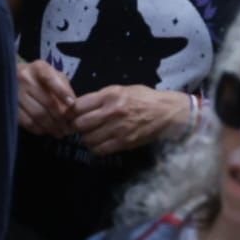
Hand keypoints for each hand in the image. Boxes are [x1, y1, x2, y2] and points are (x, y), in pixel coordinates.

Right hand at [18, 59, 76, 136]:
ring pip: (37, 114)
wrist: (13, 78)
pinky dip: (38, 128)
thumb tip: (72, 106)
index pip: (51, 79)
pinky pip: (26, 121)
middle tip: (69, 127)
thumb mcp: (54, 75)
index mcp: (39, 68)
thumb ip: (64, 88)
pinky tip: (46, 131)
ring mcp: (14, 93)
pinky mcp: (9, 106)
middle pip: (46, 101)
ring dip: (51, 126)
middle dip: (60, 117)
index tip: (72, 105)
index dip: (62, 92)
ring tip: (60, 132)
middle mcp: (24, 78)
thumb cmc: (40, 78)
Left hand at [72, 85, 190, 156]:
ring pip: (87, 139)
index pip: (78, 106)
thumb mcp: (123, 90)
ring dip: (87, 138)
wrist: (167, 112)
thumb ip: (102, 97)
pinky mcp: (123, 142)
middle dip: (78, 126)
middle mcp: (111, 111)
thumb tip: (81, 107)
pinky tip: (101, 143)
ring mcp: (117, 128)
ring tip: (93, 135)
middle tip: (82, 127)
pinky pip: (98, 149)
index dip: (72, 112)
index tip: (73, 115)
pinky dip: (96, 148)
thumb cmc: (145, 98)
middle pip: (79, 124)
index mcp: (110, 95)